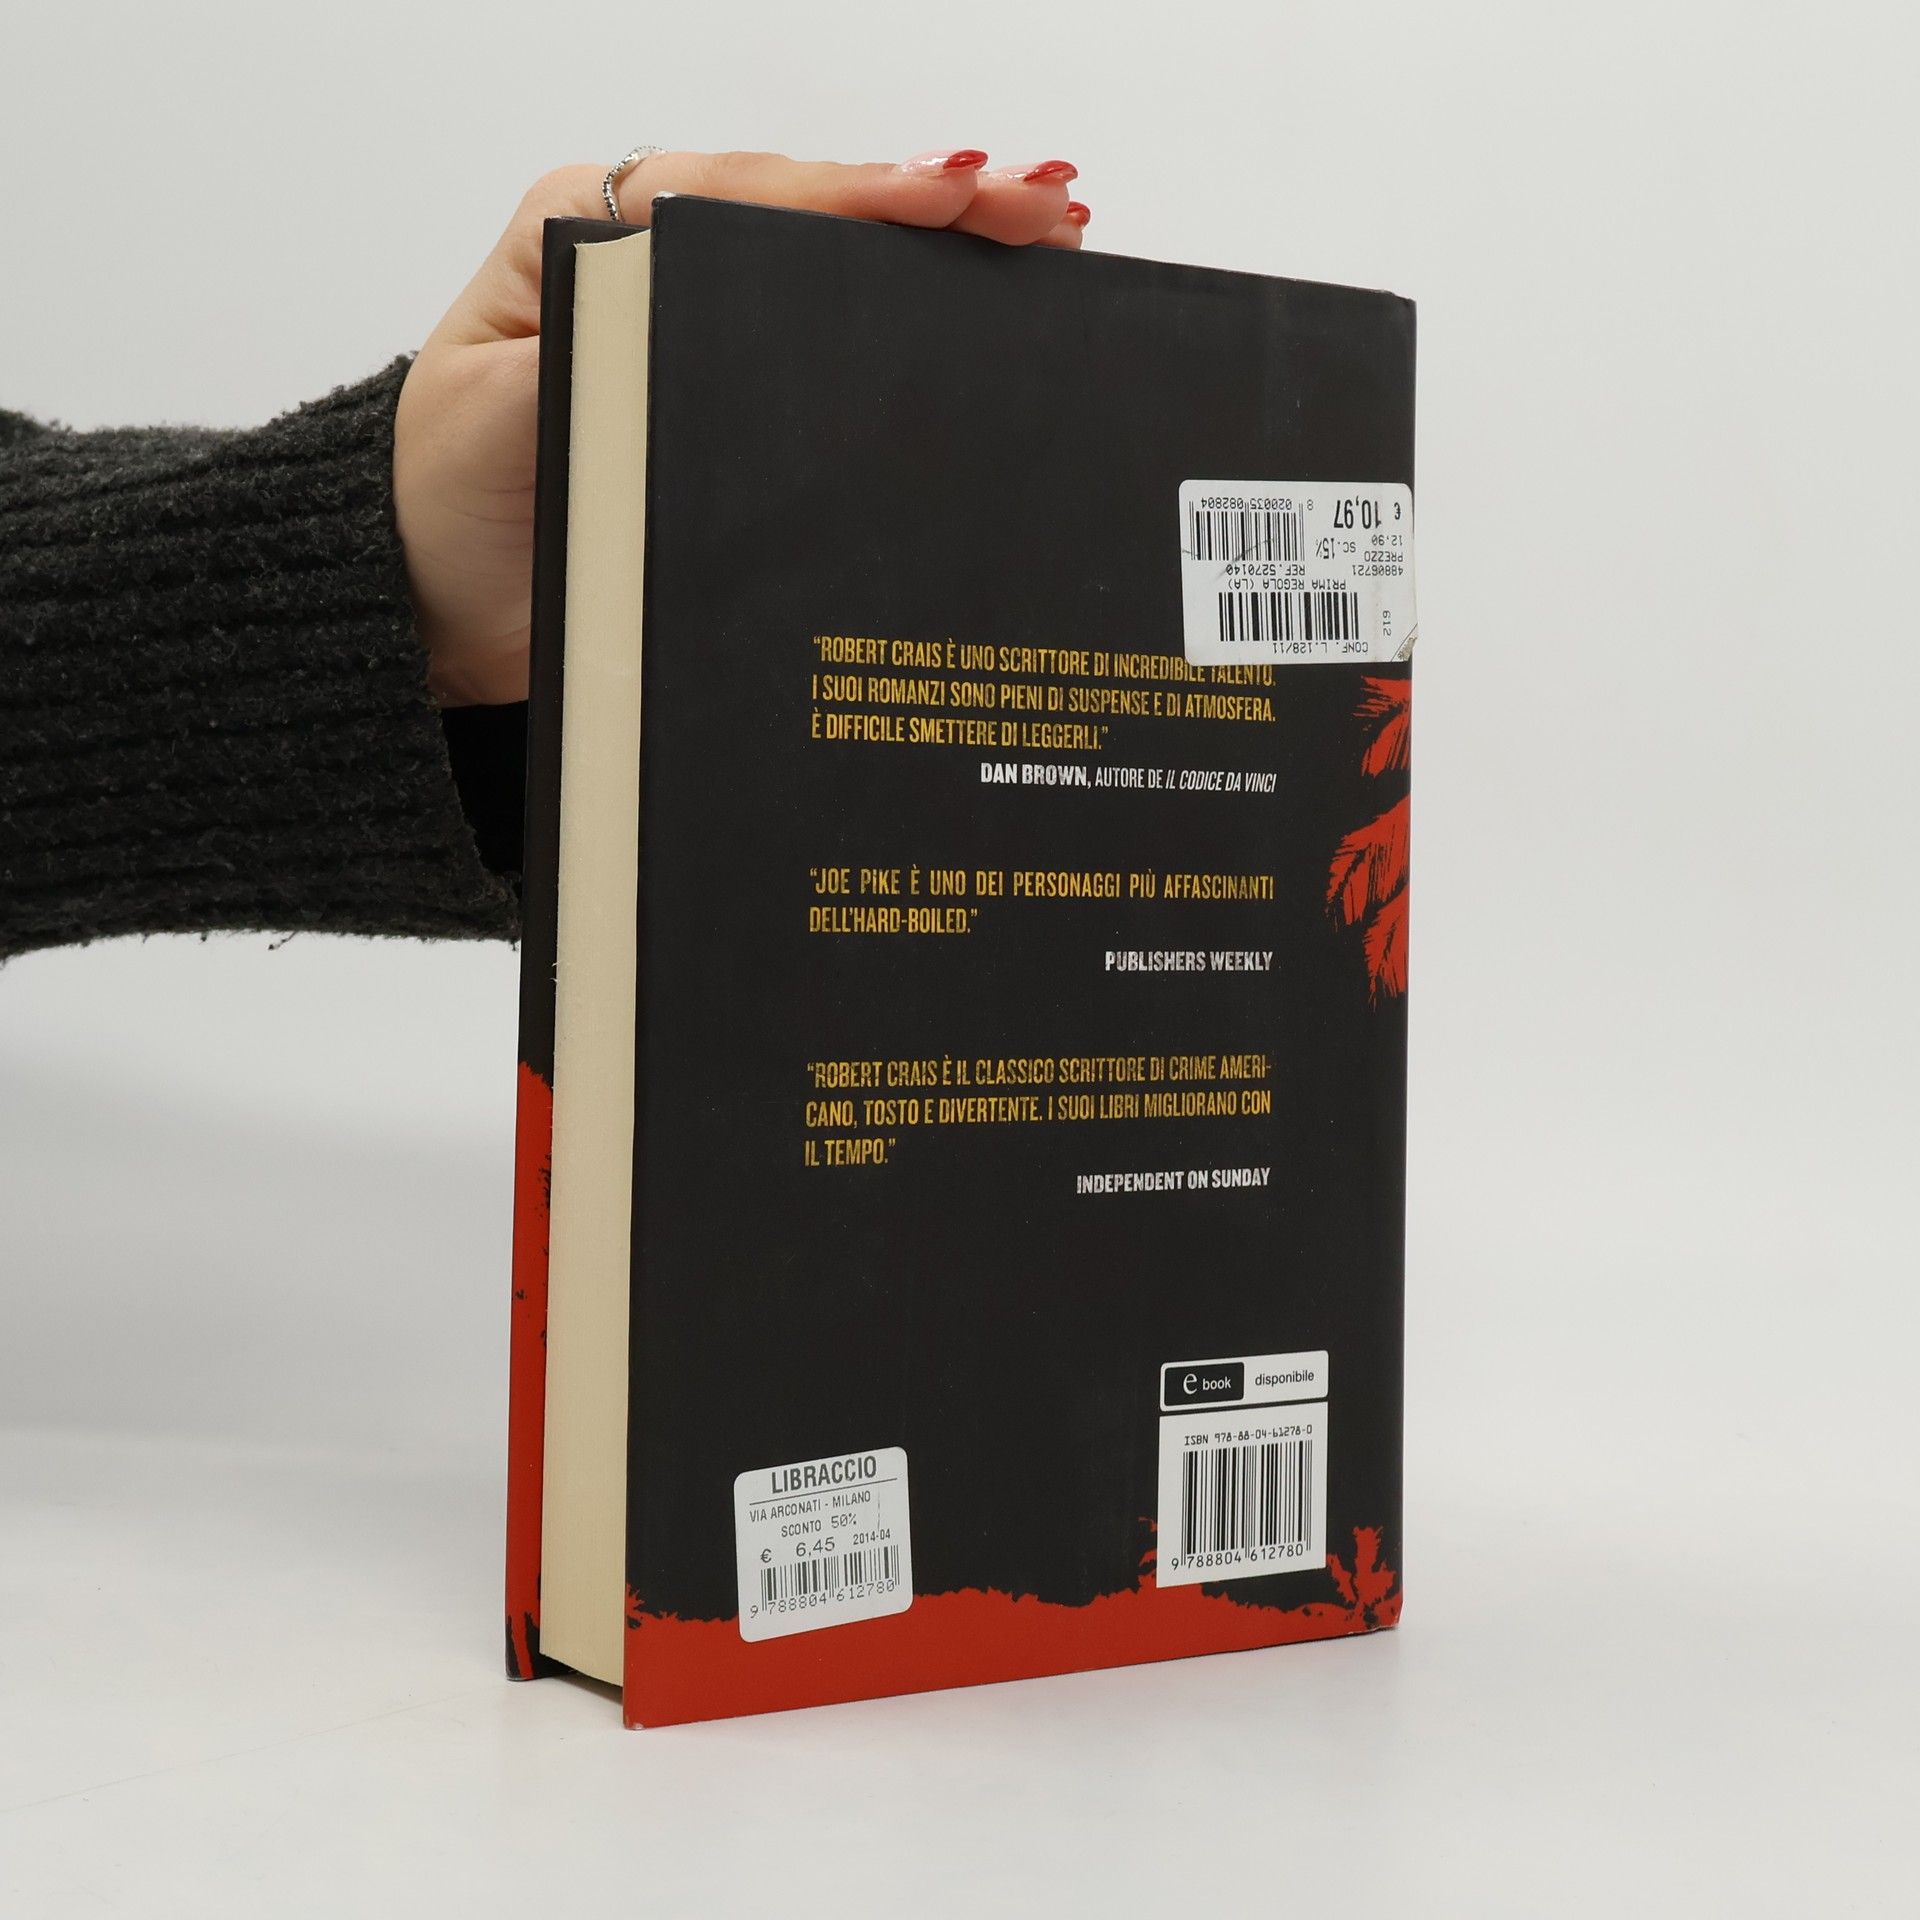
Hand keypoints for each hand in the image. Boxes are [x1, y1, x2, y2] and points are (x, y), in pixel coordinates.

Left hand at [394, 149, 1088, 705]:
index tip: (961, 197)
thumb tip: (700, 301)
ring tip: (1045, 241)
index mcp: (590, 235)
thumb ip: (597, 351)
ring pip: (831, 272)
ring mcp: (694, 331)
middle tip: (1044, 210)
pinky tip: (976, 316)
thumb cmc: (444, 505)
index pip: (750, 196)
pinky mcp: (718, 401)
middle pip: (812, 216)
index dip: (863, 196)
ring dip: (938, 256)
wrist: (432, 606)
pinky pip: (821, 345)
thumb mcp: (502, 418)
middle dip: (935, 205)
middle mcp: (654, 265)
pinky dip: (904, 325)